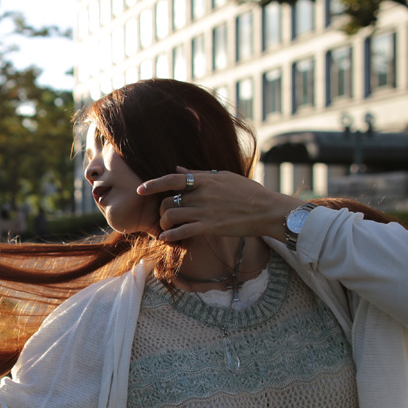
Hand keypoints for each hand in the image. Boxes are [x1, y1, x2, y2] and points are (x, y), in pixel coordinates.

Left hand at [137, 167, 302, 242]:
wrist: (267, 210)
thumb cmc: (247, 192)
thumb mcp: (223, 177)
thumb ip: (198, 174)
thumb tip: (177, 168)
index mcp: (204, 180)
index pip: (172, 179)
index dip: (153, 184)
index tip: (140, 189)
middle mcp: (201, 194)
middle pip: (168, 200)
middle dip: (161, 210)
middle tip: (163, 216)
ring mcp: (205, 211)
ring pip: (171, 215)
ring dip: (164, 223)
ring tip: (166, 228)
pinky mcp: (210, 227)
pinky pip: (182, 231)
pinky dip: (171, 236)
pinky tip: (166, 239)